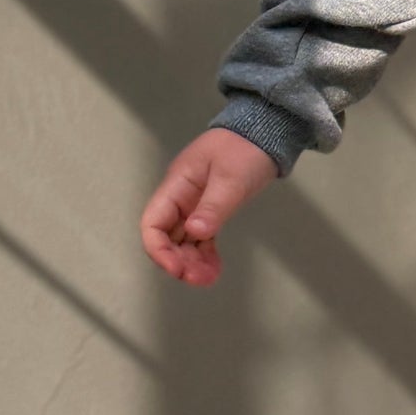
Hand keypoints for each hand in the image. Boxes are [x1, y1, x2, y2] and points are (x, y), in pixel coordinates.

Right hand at [139, 127, 280, 287]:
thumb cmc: (244, 149)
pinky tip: (214, 269)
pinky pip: (201, 238)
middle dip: (178, 261)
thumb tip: (197, 232)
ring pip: (183, 241)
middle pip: (166, 237)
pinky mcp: (211, 210)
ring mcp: (194, 205)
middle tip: (200, 279)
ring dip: (191, 262)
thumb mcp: (230, 178)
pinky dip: (205, 255)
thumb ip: (213, 206)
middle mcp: (180, 198)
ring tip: (208, 279)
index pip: (153, 223)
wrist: (263, 134)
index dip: (158, 249)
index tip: (176, 269)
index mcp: (176, 186)